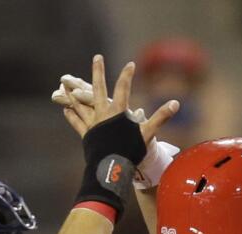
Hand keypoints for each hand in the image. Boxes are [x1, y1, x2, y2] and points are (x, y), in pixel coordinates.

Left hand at [52, 55, 178, 145]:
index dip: (127, 75)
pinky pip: (77, 123)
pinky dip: (72, 116)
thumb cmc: (130, 151)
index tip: (130, 64)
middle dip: (98, 72)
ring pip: (81, 104)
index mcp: (117, 112)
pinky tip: (66, 110)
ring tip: (66, 83)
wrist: (112, 168)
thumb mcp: (147, 133)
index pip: (123, 88)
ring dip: (75, 92)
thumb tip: (176, 103)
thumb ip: (160, 117)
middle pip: (98, 88)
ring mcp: (92, 124)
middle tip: (97, 57)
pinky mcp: (87, 135)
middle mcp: (102, 114)